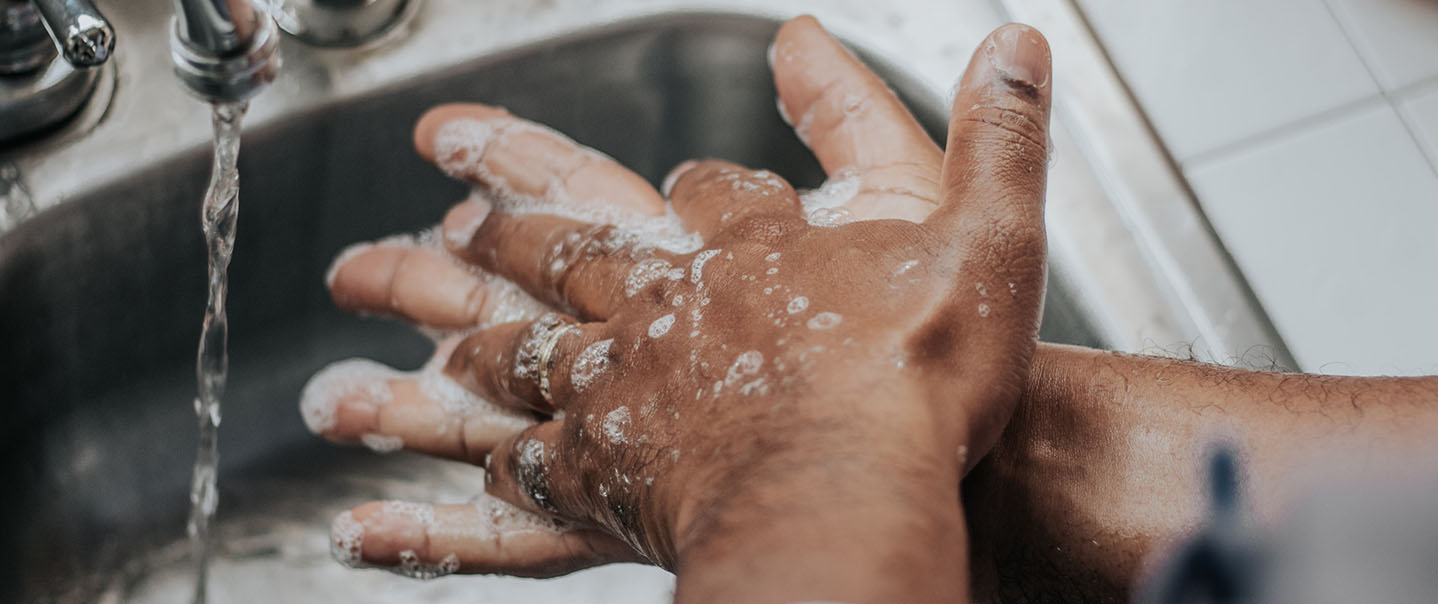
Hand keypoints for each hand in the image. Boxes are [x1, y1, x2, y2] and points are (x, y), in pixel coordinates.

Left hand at [306, 15, 1051, 600]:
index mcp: (749, 246)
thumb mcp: (987, 234)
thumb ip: (996, 136)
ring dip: (441, 325)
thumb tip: (1018, 42)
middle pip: (564, 248)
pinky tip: (416, 493)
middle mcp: (668, 304)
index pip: (702, 189)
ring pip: (512, 345)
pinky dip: (459, 485)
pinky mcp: (606, 476)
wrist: (852, 490)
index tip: (682, 174)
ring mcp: (624, 388)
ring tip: (372, 313)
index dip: (694, 179)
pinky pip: (515, 474)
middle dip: (498, 220)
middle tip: (432, 199)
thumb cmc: (918, 378)